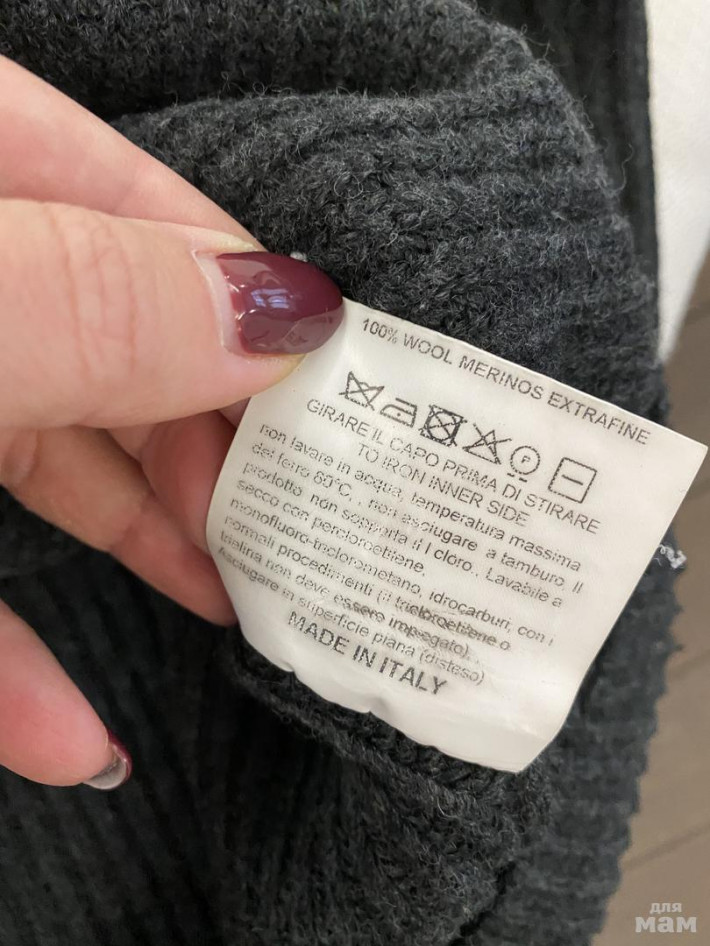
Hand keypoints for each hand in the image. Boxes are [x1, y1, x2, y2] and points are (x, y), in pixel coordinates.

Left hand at [0, 56, 343, 788]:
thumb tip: (285, 310)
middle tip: (315, 514)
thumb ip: (94, 300)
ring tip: (240, 605)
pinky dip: (6, 666)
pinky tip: (67, 735)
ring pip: (44, 467)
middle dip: (216, 444)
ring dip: (137, 553)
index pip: (143, 201)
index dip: (257, 290)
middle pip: (116, 346)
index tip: (353, 383)